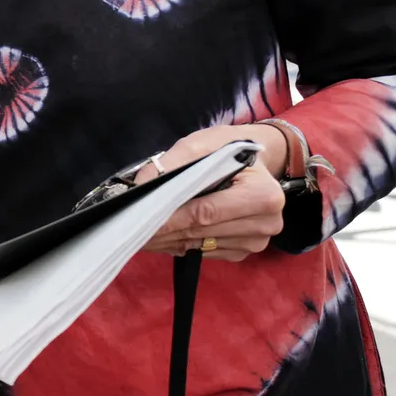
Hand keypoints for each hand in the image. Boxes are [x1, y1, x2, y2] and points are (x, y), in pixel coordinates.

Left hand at [142, 123, 289, 261]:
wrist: (255, 163)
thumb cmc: (228, 149)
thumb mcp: (201, 144)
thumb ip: (171, 163)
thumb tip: (141, 186)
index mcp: (264, 195)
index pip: (206, 212)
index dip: (170, 218)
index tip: (139, 221)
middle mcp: (266, 223)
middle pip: (201, 231)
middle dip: (162, 230)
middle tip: (128, 230)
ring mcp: (256, 241)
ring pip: (198, 245)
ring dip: (166, 241)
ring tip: (138, 233)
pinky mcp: (243, 251)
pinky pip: (204, 252)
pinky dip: (178, 245)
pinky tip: (160, 237)